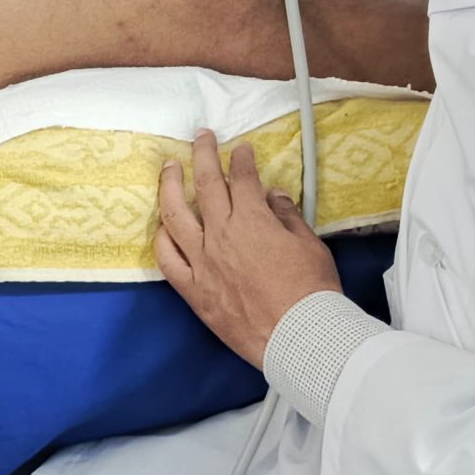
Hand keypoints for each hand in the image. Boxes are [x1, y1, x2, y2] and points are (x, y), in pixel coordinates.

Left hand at [154, 133, 340, 364]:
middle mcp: (221, 235)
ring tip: (168, 167)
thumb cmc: (312, 291)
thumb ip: (287, 216)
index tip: (240, 149)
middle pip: (205, 184)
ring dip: (170, 185)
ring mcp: (202, 262)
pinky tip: (163, 227)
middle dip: (202, 154)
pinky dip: (163, 239)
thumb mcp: (310, 245)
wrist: (301, 338)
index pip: (242, 178)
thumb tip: (273, 196)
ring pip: (175, 214)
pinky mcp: (193, 290)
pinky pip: (167, 260)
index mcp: (251, 220)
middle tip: (201, 137)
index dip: (240, 158)